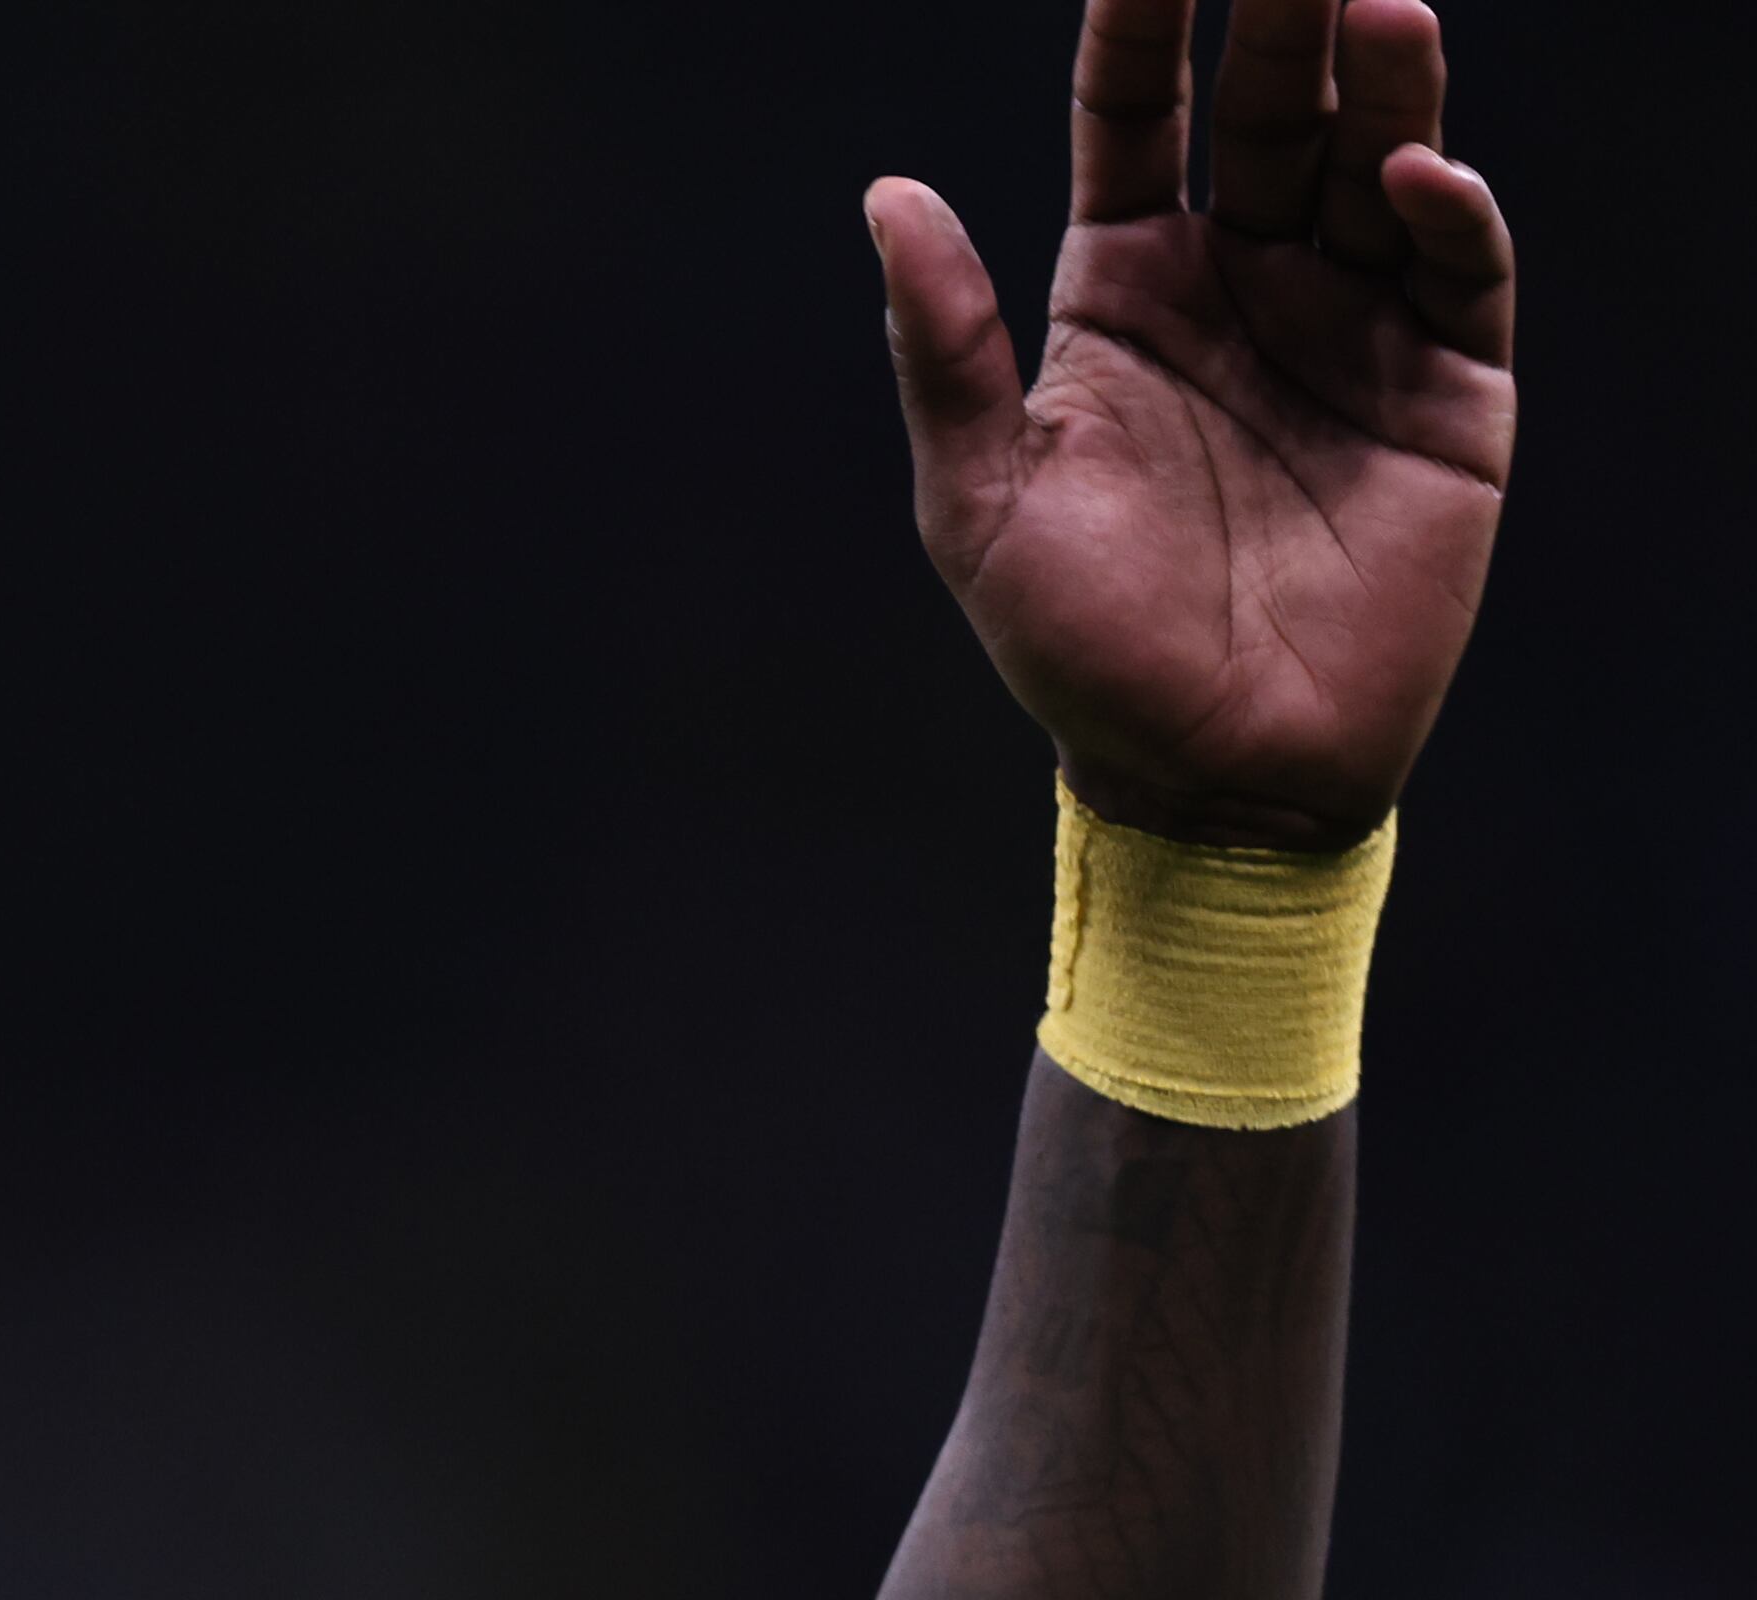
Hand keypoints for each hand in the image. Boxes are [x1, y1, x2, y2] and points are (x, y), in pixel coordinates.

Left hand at [871, 0, 1513, 847]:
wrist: (1211, 776)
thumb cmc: (1080, 651)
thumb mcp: (979, 503)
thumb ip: (944, 351)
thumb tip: (887, 196)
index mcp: (1125, 295)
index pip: (1135, 121)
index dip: (1143, 25)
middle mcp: (1245, 286)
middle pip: (1268, 112)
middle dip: (1280, 17)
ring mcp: (1351, 327)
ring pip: (1375, 160)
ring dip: (1378, 81)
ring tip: (1368, 4)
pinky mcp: (1447, 390)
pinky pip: (1458, 270)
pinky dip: (1444, 210)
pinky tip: (1411, 169)